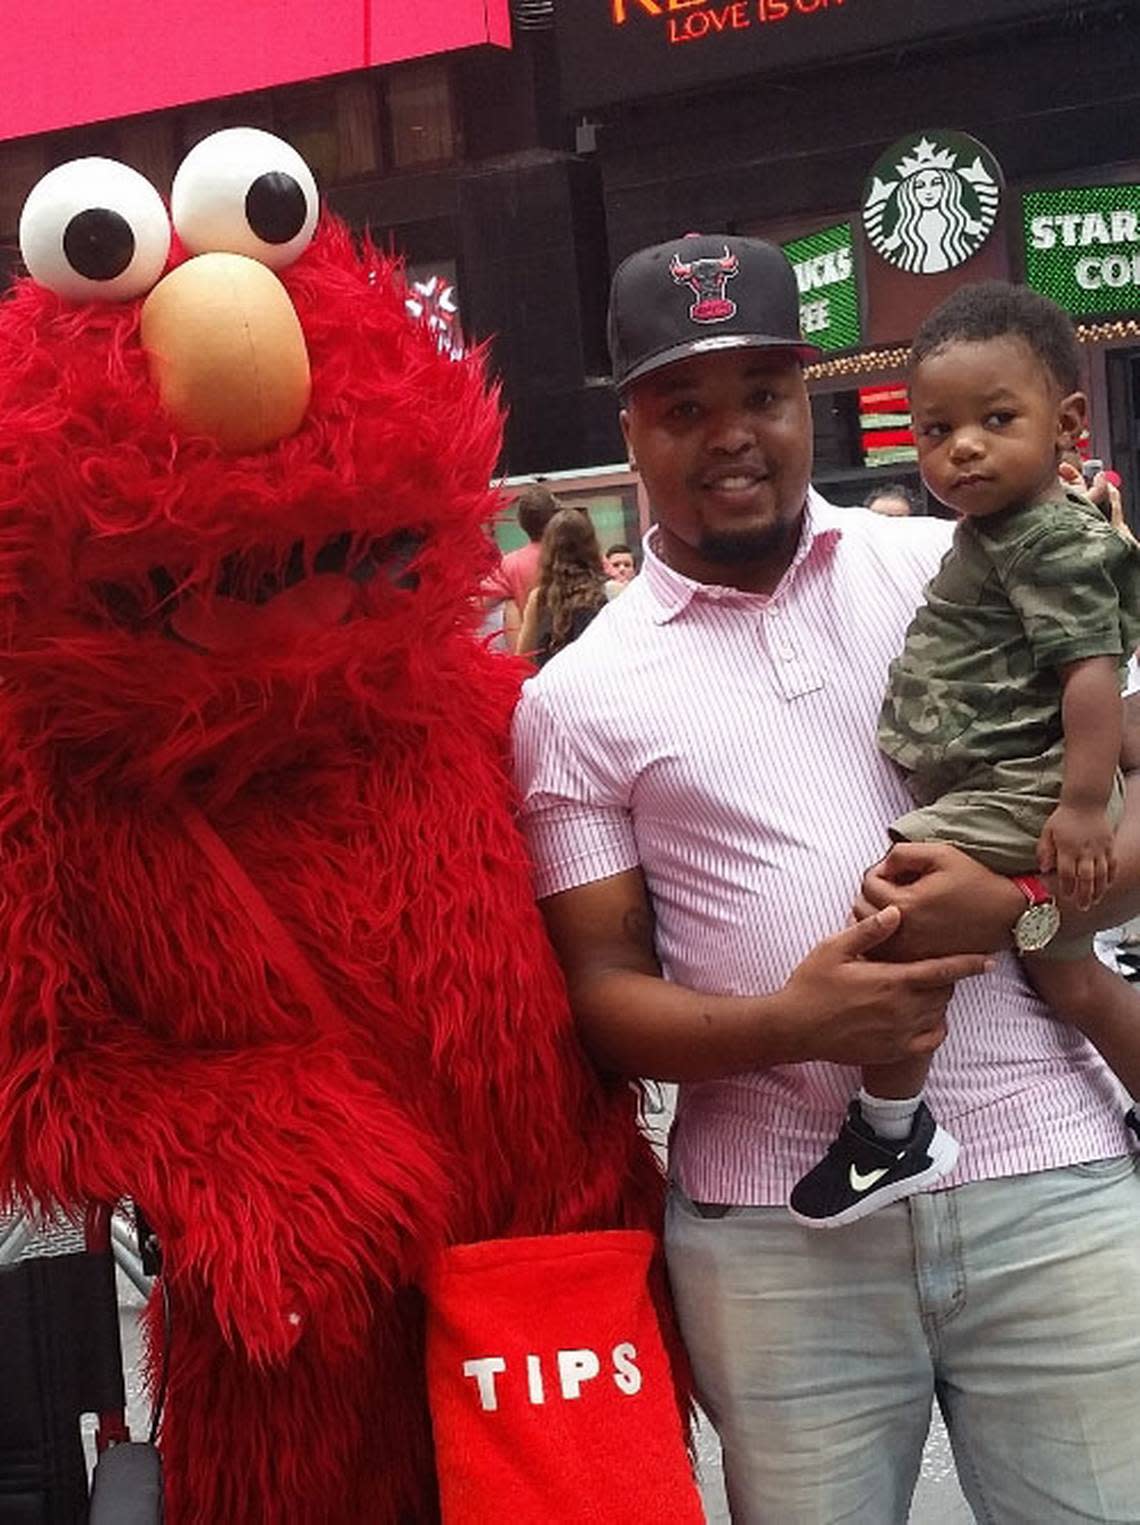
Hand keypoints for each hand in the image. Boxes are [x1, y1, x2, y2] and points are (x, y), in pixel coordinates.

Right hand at [779, 905, 991, 1067]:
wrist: (794, 1027)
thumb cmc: (811, 984)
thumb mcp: (835, 948)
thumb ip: (869, 931)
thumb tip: (897, 912)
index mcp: (891, 980)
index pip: (943, 970)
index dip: (968, 964)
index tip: (988, 959)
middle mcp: (902, 1008)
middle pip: (944, 991)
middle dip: (946, 977)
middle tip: (932, 966)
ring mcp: (900, 1032)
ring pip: (939, 1013)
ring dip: (939, 999)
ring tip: (924, 987)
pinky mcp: (894, 1050)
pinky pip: (931, 1039)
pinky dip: (936, 1027)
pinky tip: (925, 1017)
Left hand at [853, 841, 1024, 959]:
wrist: (1007, 915)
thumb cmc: (976, 881)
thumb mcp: (940, 854)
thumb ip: (902, 854)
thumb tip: (882, 865)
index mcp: (905, 905)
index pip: (868, 885)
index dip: (880, 870)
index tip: (899, 869)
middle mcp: (903, 934)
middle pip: (862, 910)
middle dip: (873, 892)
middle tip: (897, 884)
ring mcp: (909, 953)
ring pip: (870, 934)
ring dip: (875, 915)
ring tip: (898, 902)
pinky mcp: (918, 962)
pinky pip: (884, 951)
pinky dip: (884, 937)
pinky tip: (900, 924)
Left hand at [1038, 801, 1115, 909]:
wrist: (1085, 801)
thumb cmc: (1064, 817)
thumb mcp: (1047, 832)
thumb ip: (1044, 851)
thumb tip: (1042, 868)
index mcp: (1067, 849)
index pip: (1066, 874)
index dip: (1066, 887)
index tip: (1066, 896)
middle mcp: (1084, 851)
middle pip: (1085, 878)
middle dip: (1084, 894)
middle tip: (1082, 906)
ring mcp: (1099, 849)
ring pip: (1101, 874)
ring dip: (1098, 890)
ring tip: (1094, 901)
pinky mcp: (1109, 846)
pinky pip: (1112, 864)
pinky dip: (1110, 876)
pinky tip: (1107, 885)